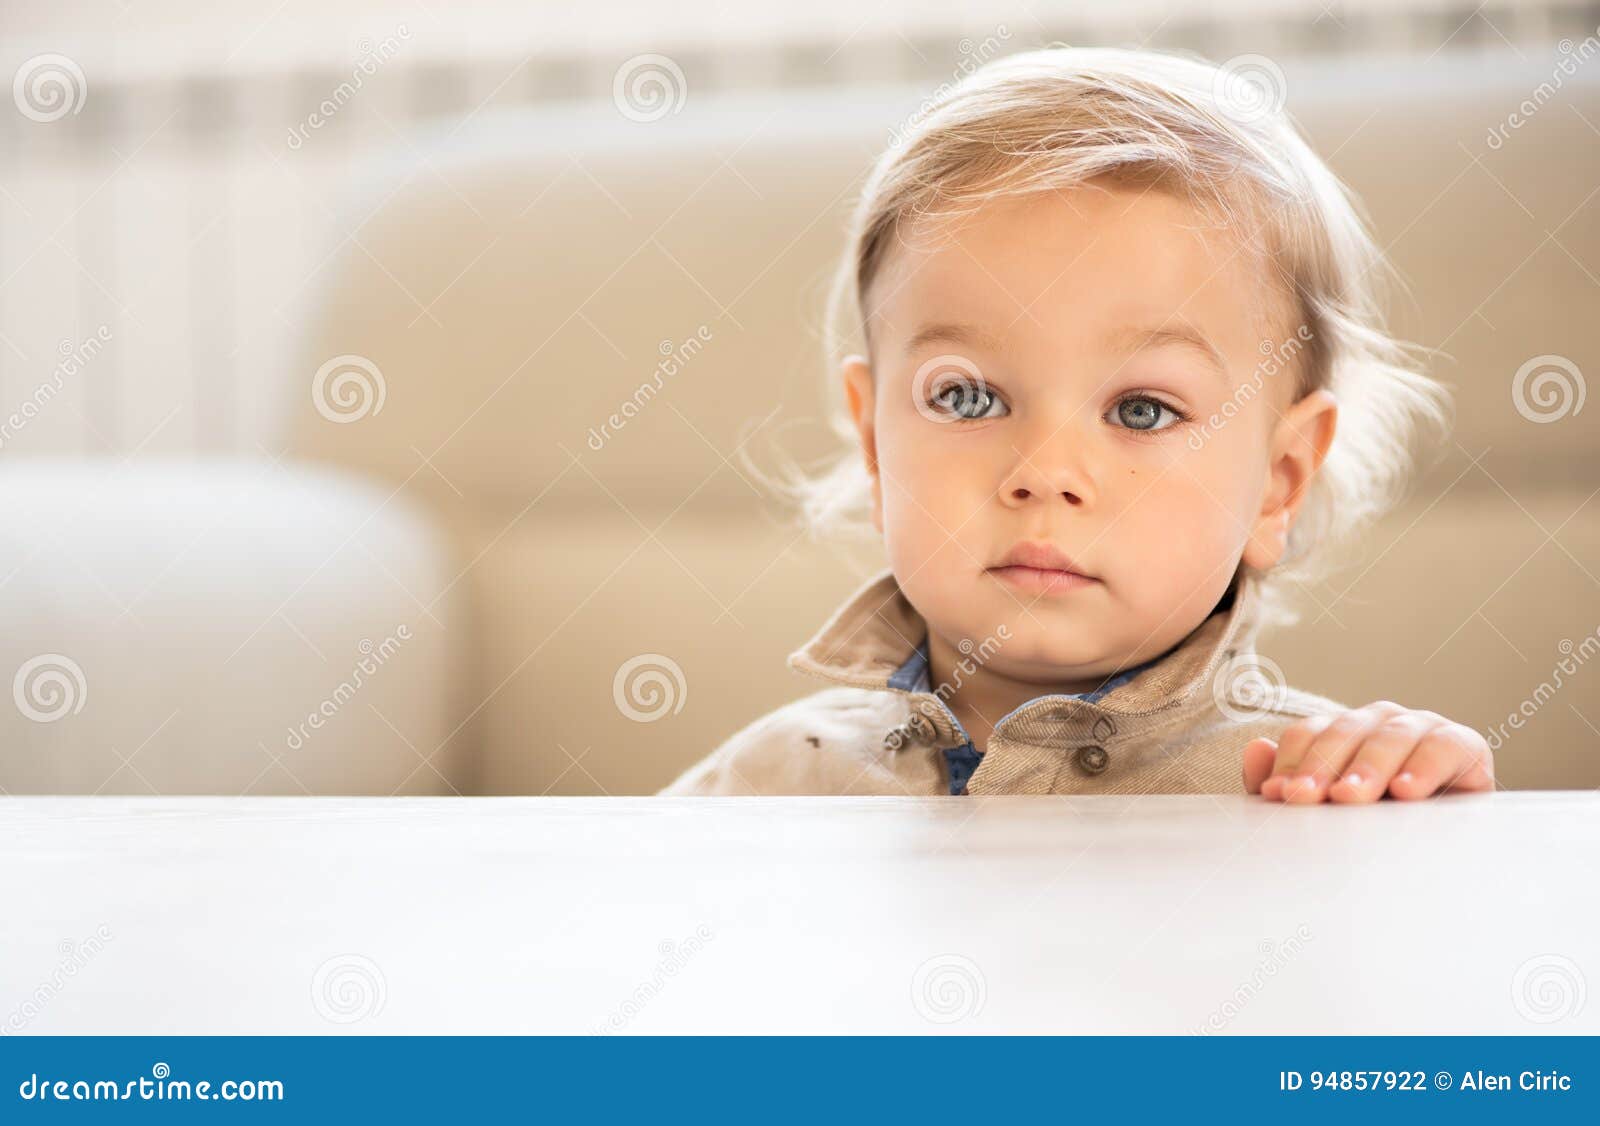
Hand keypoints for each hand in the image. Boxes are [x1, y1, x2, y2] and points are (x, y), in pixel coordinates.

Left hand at [1242, 701, 1493, 802]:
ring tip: (1351, 797)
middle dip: (1323, 766)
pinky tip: (1406, 791)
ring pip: (1389, 735)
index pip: (1307, 735)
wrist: (1444, 847)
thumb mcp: (1328, 811)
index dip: (1291, 764)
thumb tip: (1256, 748)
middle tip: (1308, 798)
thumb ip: (1287, 783)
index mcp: (1342, 731)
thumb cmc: (1376, 824)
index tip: (1279, 796)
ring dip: (1368, 766)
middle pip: (1344, 732)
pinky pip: (1445, 746)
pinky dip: (1424, 766)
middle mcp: (1380, 721)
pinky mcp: (1464, 746)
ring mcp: (1421, 727)